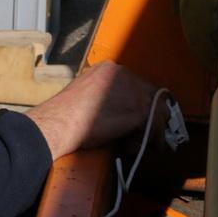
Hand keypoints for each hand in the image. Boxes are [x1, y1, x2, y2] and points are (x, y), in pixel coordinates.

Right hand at [26, 61, 157, 160]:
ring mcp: (134, 90)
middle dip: (154, 115)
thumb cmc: (65, 113)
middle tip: (150, 132)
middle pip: (153, 94)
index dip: (141, 102)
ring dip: (153, 130)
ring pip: (158, 111)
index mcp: (109, 68)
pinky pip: (154, 126)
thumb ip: (103, 94)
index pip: (137, 83)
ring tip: (145, 144)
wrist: (60, 122)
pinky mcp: (139, 109)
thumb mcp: (86, 92)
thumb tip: (117, 109)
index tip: (140, 117)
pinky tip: (132, 148)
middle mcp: (124, 74)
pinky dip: (148, 140)